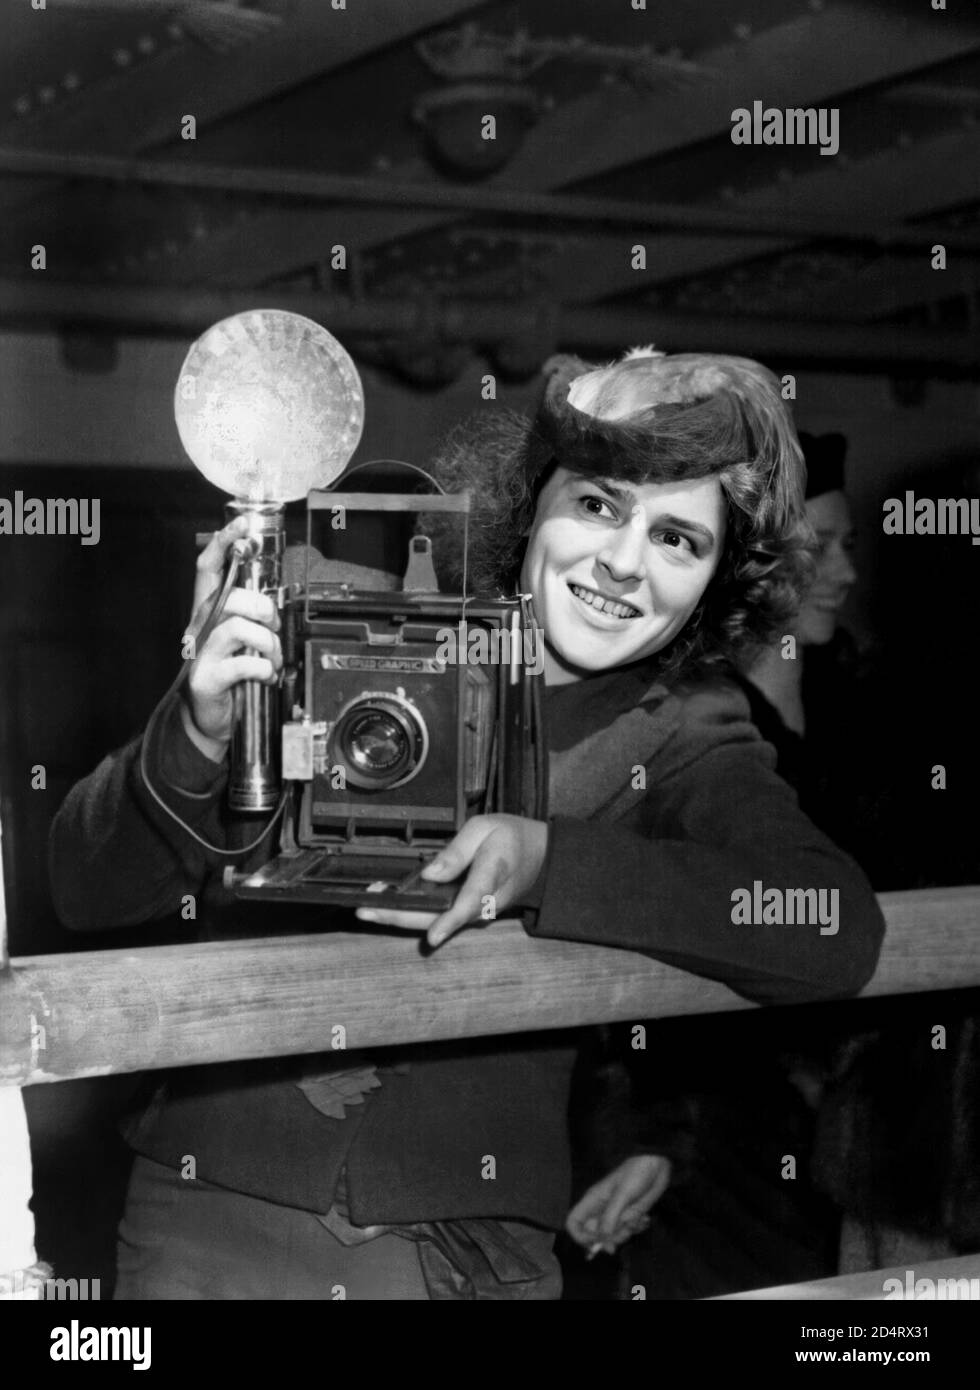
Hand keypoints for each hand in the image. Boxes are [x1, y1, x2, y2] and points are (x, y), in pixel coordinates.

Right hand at [183, 517, 282, 755]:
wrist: (211, 717)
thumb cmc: (230, 673)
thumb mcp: (240, 639)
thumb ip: (251, 615)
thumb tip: (275, 599)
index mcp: (209, 611)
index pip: (209, 567)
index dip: (224, 542)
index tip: (242, 524)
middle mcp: (200, 627)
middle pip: (232, 597)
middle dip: (264, 610)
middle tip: (274, 629)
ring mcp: (201, 652)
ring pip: (239, 628)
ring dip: (268, 644)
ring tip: (273, 659)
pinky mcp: (207, 678)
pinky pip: (243, 663)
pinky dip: (263, 668)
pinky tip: (266, 675)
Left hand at [356, 814, 547, 948]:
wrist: (540, 856)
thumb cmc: (511, 837)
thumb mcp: (485, 828)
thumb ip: (458, 851)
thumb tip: (430, 874)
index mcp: (493, 873)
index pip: (470, 902)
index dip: (450, 921)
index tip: (433, 938)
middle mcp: (485, 902)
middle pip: (442, 918)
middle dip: (402, 917)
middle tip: (366, 911)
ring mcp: (478, 912)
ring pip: (437, 920)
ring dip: (401, 915)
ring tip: (367, 906)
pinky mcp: (470, 913)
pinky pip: (440, 916)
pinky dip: (412, 911)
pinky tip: (387, 903)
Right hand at [565, 1155, 672, 1255]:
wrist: (656, 1165)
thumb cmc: (635, 1174)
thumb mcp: (621, 1195)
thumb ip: (610, 1218)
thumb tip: (604, 1244)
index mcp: (592, 1201)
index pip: (573, 1222)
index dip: (580, 1236)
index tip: (597, 1242)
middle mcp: (602, 1210)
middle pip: (595, 1236)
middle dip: (611, 1238)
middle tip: (625, 1227)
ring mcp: (616, 1215)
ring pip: (614, 1237)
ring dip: (627, 1232)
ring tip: (637, 1217)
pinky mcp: (630, 1217)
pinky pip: (629, 1232)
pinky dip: (638, 1228)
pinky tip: (644, 1217)